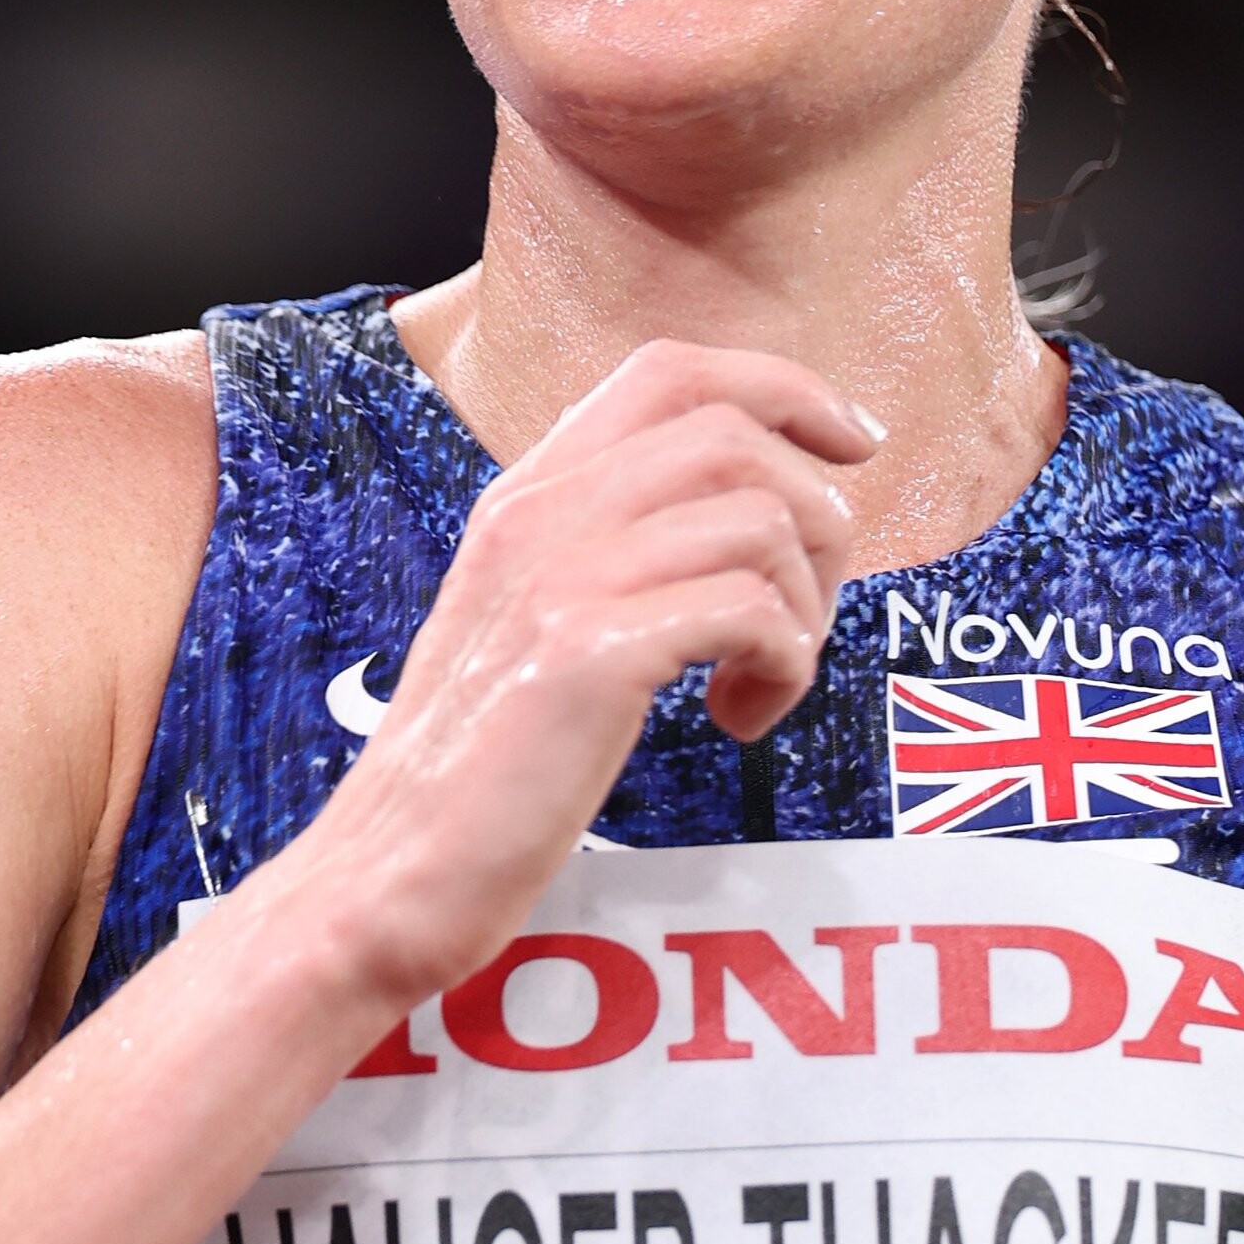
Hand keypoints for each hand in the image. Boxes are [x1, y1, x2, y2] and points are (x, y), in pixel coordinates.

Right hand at [268, 338, 874, 1009]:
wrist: (391, 872)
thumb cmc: (479, 772)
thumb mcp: (532, 625)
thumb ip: (611, 555)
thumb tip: (743, 521)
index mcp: (527, 496)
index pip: (673, 370)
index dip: (784, 390)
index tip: (852, 447)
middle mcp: (540, 514)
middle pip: (737, 437)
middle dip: (815, 525)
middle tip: (800, 624)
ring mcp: (560, 579)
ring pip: (761, 519)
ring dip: (805, 607)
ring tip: (763, 683)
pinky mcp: (588, 656)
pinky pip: (752, 610)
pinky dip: (783, 666)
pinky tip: (738, 719)